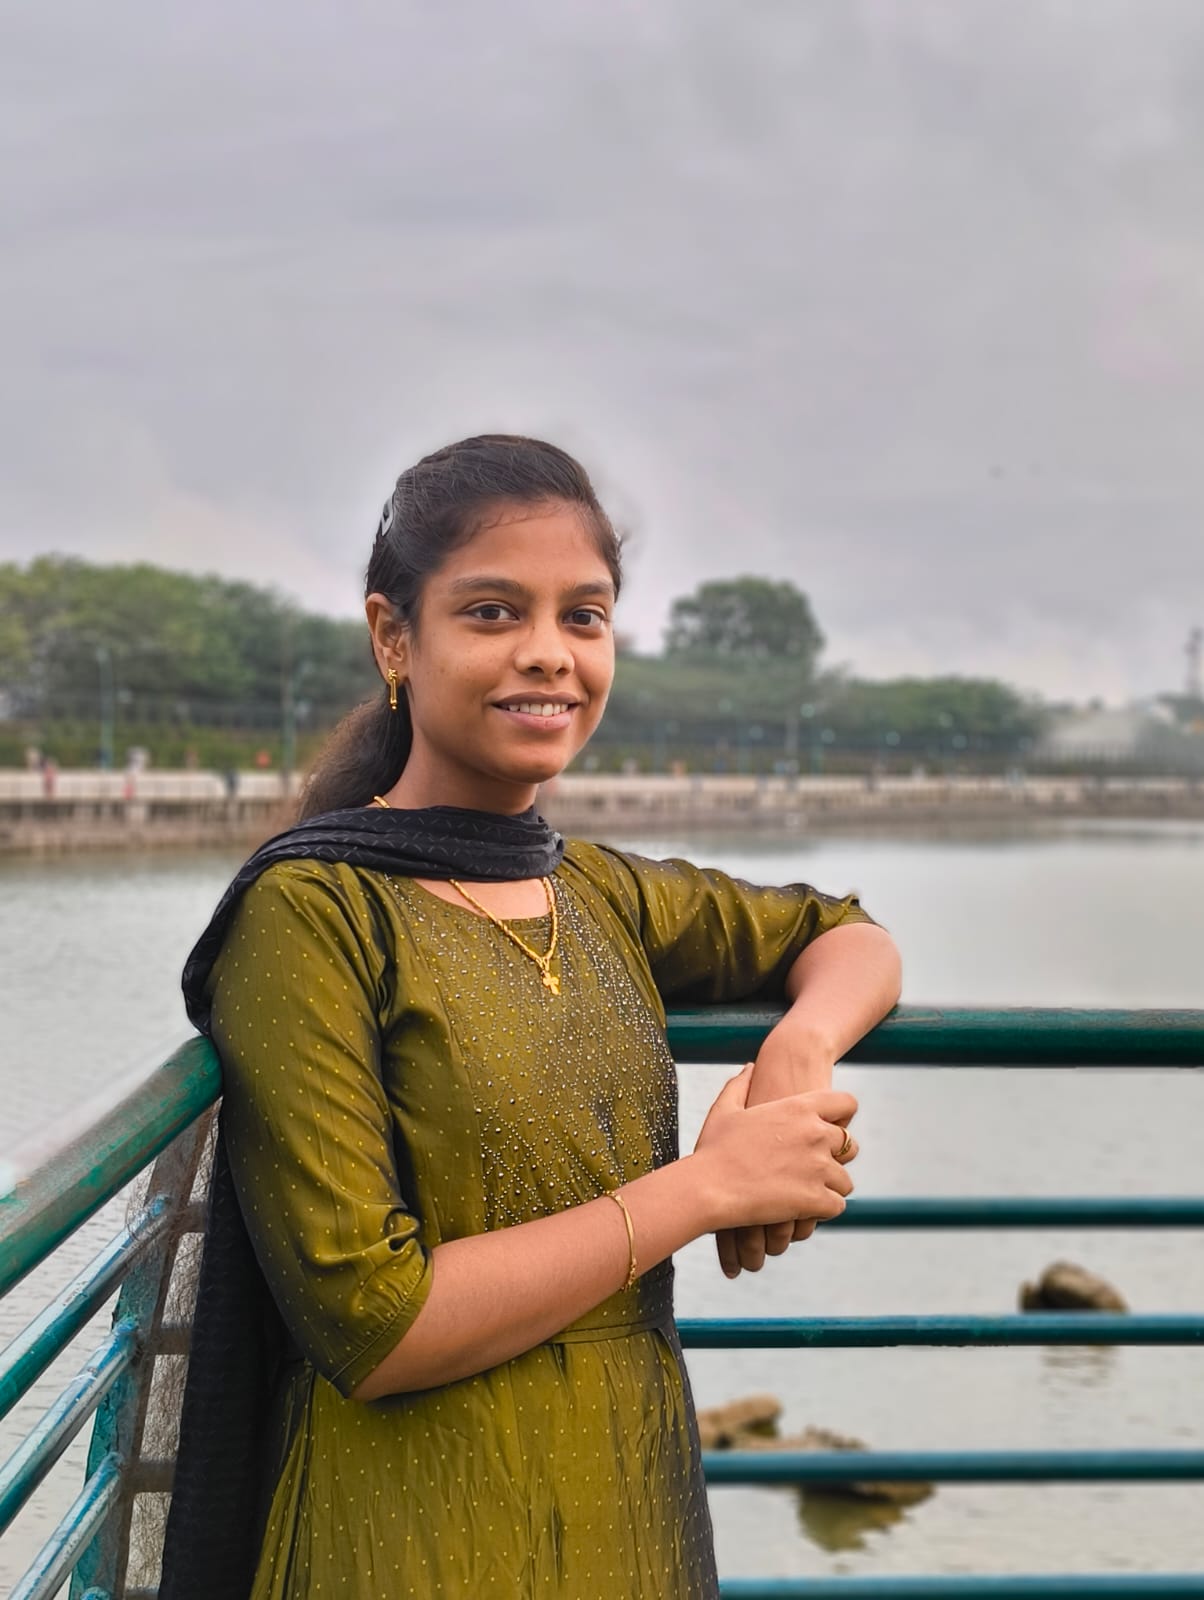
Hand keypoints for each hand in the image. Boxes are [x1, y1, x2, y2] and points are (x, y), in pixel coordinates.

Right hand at [692, 1066, 856, 1261]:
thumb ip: (740, 1084)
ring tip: (806, 1195)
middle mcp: (815, 1135)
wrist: (706, 1187)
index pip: (847, 1104)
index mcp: (798, 1109)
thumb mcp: (725, 1109)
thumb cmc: (713, 1149)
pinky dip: (823, 1211)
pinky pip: (837, 1206)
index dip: (842, 1118)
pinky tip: (803, 1211)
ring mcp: (818, 1168)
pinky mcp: (816, 1199)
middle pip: (850, 1146)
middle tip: (815, 1170)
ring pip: (844, 1181)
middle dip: (836, 1159)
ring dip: (829, 1188)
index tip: (831, 1130)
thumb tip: (750, 1067)